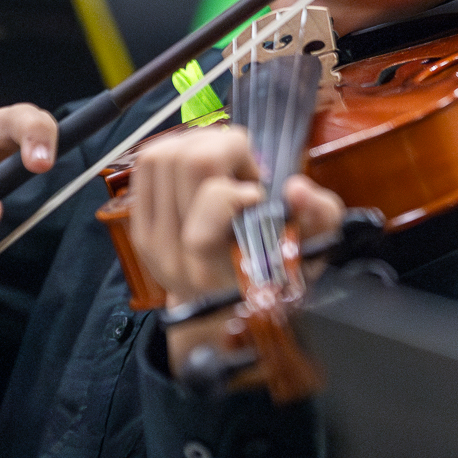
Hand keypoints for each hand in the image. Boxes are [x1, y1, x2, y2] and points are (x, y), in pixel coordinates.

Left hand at [128, 125, 345, 364]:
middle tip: (244, 172)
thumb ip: (319, 216)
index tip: (259, 194)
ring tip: (224, 166)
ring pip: (163, 155)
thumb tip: (296, 187)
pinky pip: (146, 164)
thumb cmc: (270, 277)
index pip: (216, 198)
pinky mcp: (137, 226)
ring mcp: (150, 240)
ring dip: (200, 144)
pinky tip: (200, 165)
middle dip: (226, 149)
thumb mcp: (310, 250)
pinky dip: (177, 148)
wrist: (221, 314)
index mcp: (219, 268)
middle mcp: (176, 256)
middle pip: (188, 162)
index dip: (243, 182)